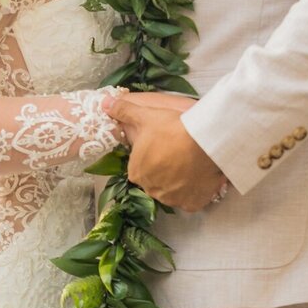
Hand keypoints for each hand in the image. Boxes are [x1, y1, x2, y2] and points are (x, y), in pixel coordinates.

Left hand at [106, 92, 226, 211]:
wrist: (202, 141)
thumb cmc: (170, 129)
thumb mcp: (144, 116)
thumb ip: (123, 111)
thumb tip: (104, 102)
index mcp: (136, 173)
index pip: (140, 167)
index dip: (152, 156)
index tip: (163, 146)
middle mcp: (151, 190)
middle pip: (156, 181)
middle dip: (164, 171)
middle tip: (177, 154)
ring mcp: (173, 199)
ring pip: (173, 192)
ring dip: (179, 182)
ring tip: (190, 164)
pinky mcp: (192, 204)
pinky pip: (191, 200)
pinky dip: (194, 192)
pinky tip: (199, 177)